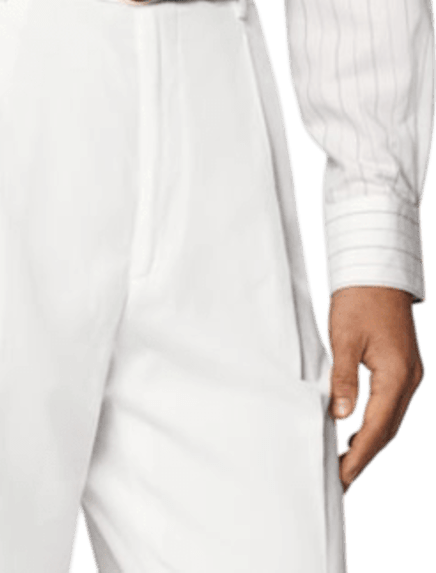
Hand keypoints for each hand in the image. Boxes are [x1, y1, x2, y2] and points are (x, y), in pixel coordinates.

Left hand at [326, 285, 425, 493]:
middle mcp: (410, 380)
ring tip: (345, 464)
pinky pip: (392, 407)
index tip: (340, 478)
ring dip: (370, 444)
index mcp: (397, 376)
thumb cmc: (359, 298)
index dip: (357, 457)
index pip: (376, 429)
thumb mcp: (344, 338)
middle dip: (364, 458)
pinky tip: (357, 433)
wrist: (378, 269)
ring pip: (391, 421)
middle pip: (387, 431)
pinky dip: (375, 425)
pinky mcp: (404, 368)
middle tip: (340, 481)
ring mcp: (410, 375)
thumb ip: (343, 380)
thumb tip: (341, 418)